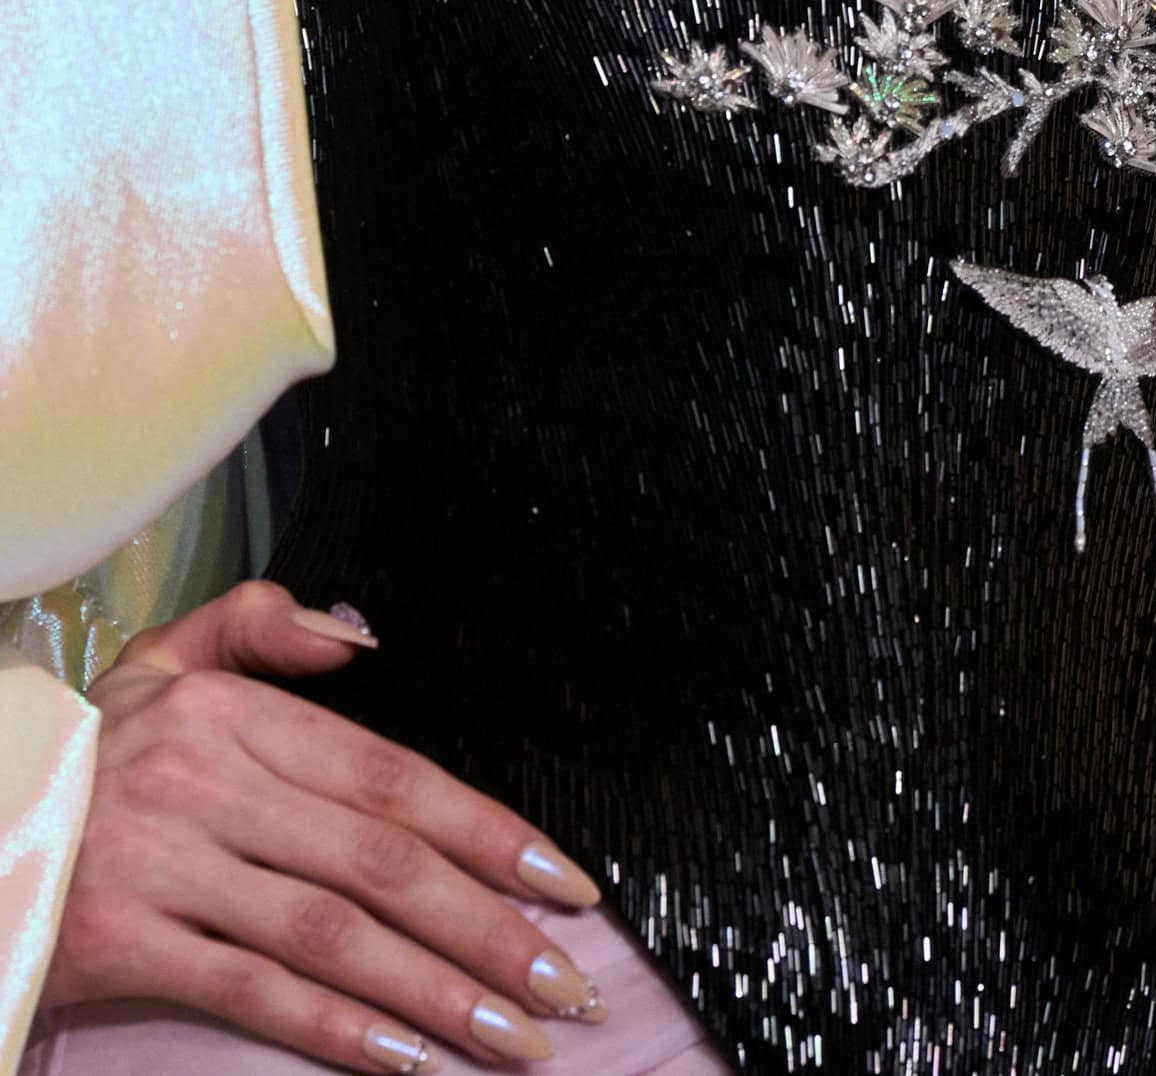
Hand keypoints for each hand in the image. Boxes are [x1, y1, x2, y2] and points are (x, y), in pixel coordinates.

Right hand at [42, 580, 603, 1069]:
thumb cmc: (83, 753)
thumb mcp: (161, 661)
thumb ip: (260, 627)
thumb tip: (359, 637)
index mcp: (232, 711)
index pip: (390, 775)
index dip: (488, 831)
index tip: (564, 883)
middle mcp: (207, 779)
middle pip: (380, 860)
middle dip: (489, 927)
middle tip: (568, 982)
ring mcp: (165, 863)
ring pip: (334, 933)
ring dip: (438, 991)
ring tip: (516, 1035)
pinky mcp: (122, 943)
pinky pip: (254, 989)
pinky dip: (339, 1029)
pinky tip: (408, 1060)